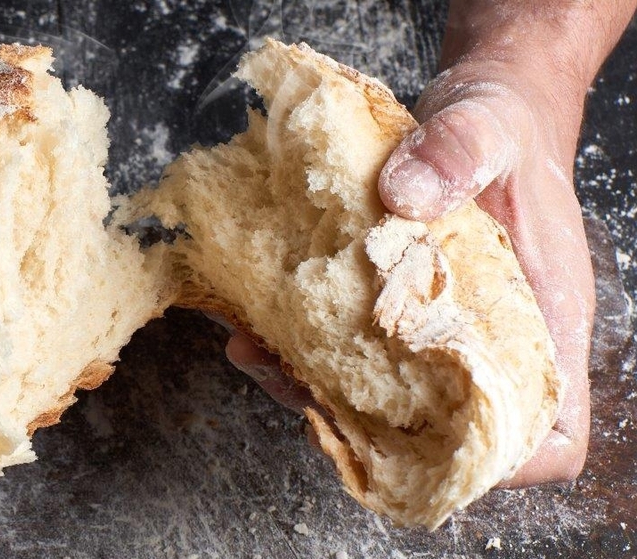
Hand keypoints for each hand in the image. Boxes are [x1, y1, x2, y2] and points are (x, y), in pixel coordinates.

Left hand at [228, 1, 635, 487]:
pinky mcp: (389, 315)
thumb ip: (457, 154)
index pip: (549, 438)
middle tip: (300, 390)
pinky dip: (297, 353)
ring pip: (381, 405)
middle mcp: (487, 345)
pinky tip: (254, 326)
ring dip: (314, 393)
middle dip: (366, 431)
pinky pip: (345, 356)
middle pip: (443, 436)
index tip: (425, 446)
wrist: (473, 115)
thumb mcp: (487, 127)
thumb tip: (402, 197)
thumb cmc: (503, 131)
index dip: (499, 461)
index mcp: (541, 321)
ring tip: (258, 354)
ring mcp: (435, 336)